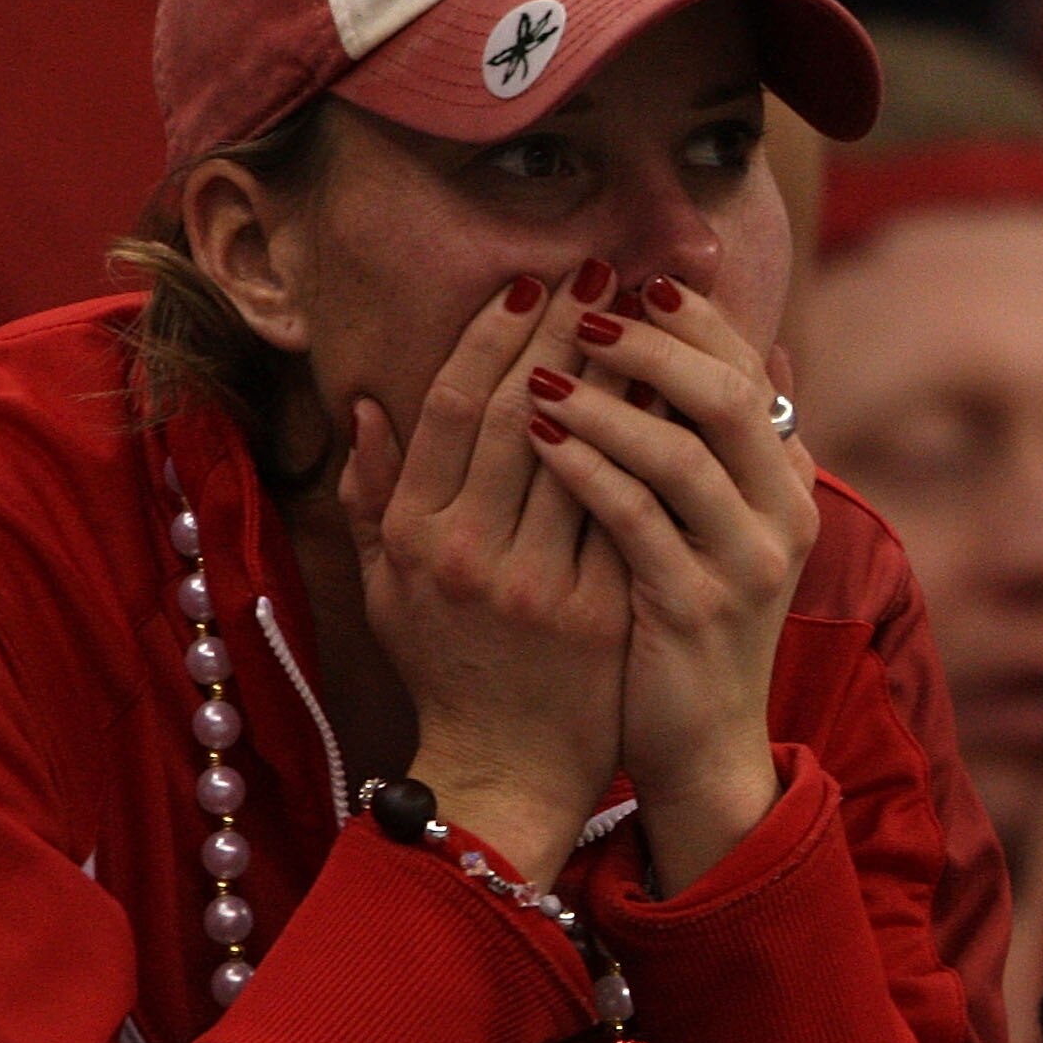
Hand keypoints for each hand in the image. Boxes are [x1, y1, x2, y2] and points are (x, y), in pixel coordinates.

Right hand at [339, 267, 625, 882]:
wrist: (508, 771)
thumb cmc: (447, 667)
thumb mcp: (385, 585)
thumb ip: (370, 494)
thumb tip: (365, 404)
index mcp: (414, 535)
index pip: (453, 407)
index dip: (492, 337)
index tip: (529, 284)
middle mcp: (468, 553)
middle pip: (520, 411)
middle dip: (562, 331)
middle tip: (600, 270)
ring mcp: (536, 584)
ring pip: (583, 452)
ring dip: (616, 372)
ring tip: (645, 313)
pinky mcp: (598, 611)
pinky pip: (628, 508)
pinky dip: (650, 447)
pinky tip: (676, 399)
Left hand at [538, 273, 818, 894]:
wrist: (702, 742)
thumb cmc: (695, 619)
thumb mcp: (733, 523)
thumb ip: (742, 442)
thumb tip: (771, 348)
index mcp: (789, 481)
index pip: (749, 370)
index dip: (694, 320)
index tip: (634, 280)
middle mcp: (781, 515)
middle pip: (724, 396)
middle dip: (649, 344)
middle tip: (583, 306)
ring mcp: (744, 563)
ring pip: (679, 452)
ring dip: (605, 400)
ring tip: (542, 370)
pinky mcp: (694, 607)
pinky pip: (636, 519)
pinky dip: (587, 469)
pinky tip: (539, 438)